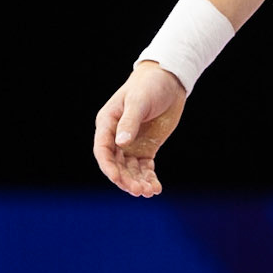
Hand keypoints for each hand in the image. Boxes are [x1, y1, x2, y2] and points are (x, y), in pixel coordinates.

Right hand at [93, 64, 186, 197]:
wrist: (169, 80)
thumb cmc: (149, 86)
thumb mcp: (139, 102)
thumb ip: (129, 122)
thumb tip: (120, 143)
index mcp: (107, 123)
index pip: (103, 150)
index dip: (109, 167)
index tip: (118, 180)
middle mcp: (116, 136)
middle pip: (116, 164)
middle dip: (126, 179)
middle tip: (139, 191)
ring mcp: (131, 143)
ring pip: (130, 169)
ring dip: (138, 182)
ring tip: (150, 192)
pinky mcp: (146, 147)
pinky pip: (144, 167)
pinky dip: (149, 178)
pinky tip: (155, 188)